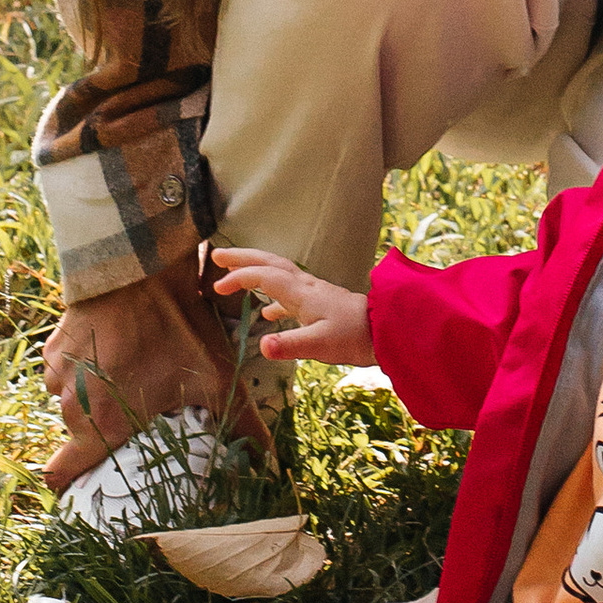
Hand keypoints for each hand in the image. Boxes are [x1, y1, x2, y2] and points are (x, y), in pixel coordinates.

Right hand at [210, 245, 375, 368]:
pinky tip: (266, 312)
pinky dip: (273, 297)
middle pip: (269, 263)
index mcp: (301, 293)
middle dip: (242, 258)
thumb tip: (262, 346)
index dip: (239, 278)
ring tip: (235, 275)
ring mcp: (313, 294)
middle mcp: (305, 287)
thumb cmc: (353, 337)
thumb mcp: (320, 344)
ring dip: (255, 271)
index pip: (264, 277)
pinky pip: (289, 294)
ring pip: (278, 274)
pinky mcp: (320, 305)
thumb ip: (290, 345)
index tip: (217, 287)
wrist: (385, 332)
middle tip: (216, 256)